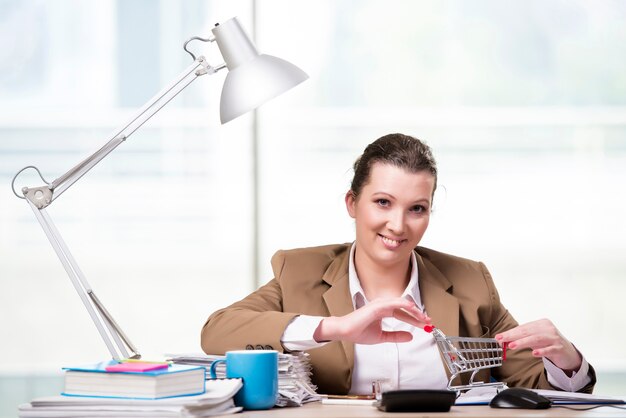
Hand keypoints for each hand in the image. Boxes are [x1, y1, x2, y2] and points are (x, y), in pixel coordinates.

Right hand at [314, 298, 430, 343]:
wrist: (345, 332)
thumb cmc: (359, 332)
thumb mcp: (382, 336)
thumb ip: (396, 336)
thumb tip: (410, 337)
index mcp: (384, 311)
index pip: (403, 313)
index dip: (415, 319)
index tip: (425, 325)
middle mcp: (383, 305)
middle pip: (405, 308)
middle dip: (418, 315)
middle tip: (428, 322)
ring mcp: (380, 304)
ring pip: (401, 304)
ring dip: (414, 310)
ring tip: (423, 317)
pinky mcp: (376, 306)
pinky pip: (393, 303)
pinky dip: (403, 304)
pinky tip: (412, 308)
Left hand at [495, 318, 581, 372]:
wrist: (568, 353)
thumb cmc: (549, 344)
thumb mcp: (534, 339)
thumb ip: (521, 339)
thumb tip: (504, 340)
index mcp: (541, 323)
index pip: (523, 327)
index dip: (510, 332)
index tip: (499, 337)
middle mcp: (548, 329)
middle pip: (528, 332)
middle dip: (513, 336)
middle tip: (501, 340)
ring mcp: (555, 338)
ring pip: (537, 339)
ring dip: (523, 342)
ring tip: (512, 346)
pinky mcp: (560, 348)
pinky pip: (550, 349)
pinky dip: (541, 351)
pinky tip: (534, 353)